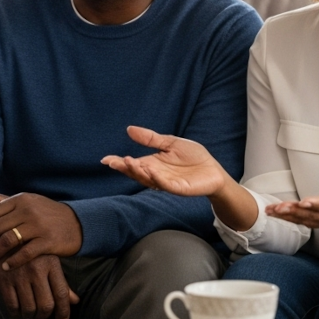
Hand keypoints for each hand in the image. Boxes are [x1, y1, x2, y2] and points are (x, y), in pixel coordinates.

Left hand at [0, 190, 81, 270]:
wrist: (77, 223)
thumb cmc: (45, 214)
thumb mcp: (24, 203)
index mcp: (20, 199)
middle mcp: (28, 210)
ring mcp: (39, 225)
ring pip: (8, 241)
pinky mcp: (48, 241)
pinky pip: (25, 253)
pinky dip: (12, 261)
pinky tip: (6, 268)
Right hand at [0, 254, 79, 318]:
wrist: (2, 237)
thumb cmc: (30, 251)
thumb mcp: (48, 260)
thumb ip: (61, 281)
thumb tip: (75, 301)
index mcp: (51, 263)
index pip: (62, 293)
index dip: (64, 311)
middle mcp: (36, 269)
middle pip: (46, 305)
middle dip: (45, 316)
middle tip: (43, 317)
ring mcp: (19, 275)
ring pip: (29, 308)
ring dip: (31, 316)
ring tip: (31, 313)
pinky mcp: (3, 280)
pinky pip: (12, 306)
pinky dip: (16, 313)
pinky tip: (18, 310)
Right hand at [101, 125, 229, 196]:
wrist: (213, 169)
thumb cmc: (193, 156)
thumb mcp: (170, 142)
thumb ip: (151, 138)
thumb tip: (129, 129)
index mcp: (152, 163)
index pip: (132, 164)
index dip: (119, 163)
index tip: (105, 159)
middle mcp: (156, 174)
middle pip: (136, 173)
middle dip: (124, 168)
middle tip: (114, 161)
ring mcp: (166, 183)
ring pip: (147, 180)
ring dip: (137, 172)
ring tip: (128, 161)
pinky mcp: (178, 189)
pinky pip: (165, 185)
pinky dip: (157, 178)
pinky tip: (150, 169)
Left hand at [265, 159, 318, 228]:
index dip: (316, 204)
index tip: (305, 203)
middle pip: (311, 214)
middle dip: (295, 211)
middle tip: (280, 207)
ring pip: (301, 219)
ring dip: (286, 215)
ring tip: (271, 210)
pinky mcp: (311, 221)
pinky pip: (297, 220)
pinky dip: (284, 218)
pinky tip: (272, 213)